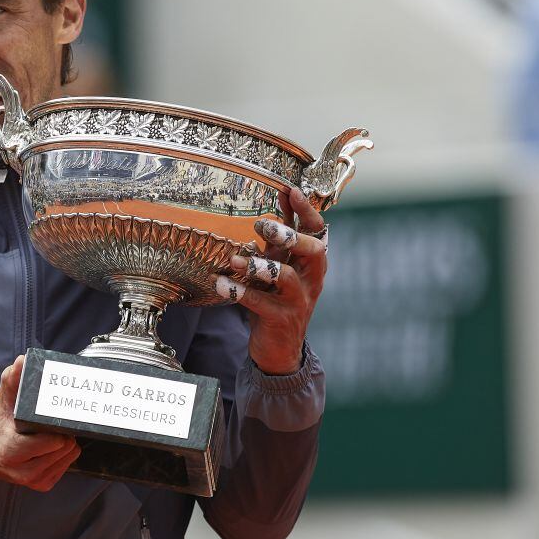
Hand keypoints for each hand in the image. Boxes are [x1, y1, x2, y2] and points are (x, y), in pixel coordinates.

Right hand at [0, 355, 80, 490]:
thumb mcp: (0, 400)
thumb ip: (12, 380)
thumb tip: (23, 361)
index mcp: (12, 450)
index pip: (54, 442)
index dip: (58, 426)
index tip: (57, 415)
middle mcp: (24, 470)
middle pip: (65, 449)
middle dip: (64, 433)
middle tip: (56, 422)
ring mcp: (33, 480)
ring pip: (68, 458)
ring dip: (65, 445)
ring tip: (53, 433)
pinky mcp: (40, 485)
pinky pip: (65, 467)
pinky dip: (62, 456)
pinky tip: (51, 446)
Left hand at [215, 188, 327, 374]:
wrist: (279, 347)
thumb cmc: (277, 297)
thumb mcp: (280, 264)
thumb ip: (280, 238)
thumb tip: (282, 196)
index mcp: (312, 263)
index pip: (318, 231)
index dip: (307, 211)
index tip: (291, 191)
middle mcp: (311, 279)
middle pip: (314, 251)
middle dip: (290, 235)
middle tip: (263, 225)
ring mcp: (298, 301)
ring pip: (285, 277)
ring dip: (258, 265)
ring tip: (234, 259)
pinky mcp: (280, 320)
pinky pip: (261, 303)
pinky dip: (240, 292)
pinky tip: (220, 284)